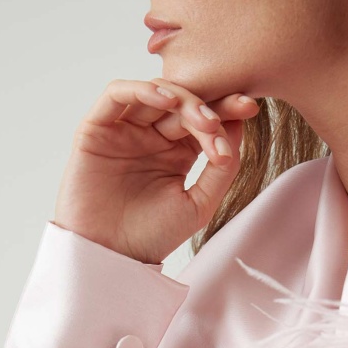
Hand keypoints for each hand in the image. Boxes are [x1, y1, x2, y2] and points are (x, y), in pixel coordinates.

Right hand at [54, 77, 259, 262]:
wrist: (111, 257)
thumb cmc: (152, 236)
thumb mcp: (198, 205)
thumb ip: (221, 171)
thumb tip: (238, 128)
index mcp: (176, 153)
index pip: (203, 120)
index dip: (227, 109)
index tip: (250, 108)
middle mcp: (150, 136)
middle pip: (183, 103)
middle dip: (208, 106)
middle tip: (224, 119)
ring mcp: (124, 130)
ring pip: (155, 93)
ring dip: (182, 98)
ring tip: (202, 119)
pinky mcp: (97, 128)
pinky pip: (117, 94)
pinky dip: (142, 90)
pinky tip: (167, 101)